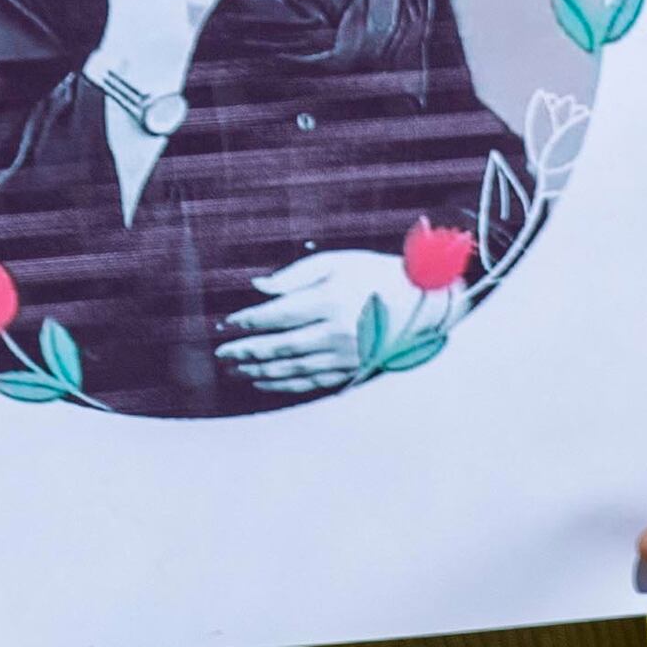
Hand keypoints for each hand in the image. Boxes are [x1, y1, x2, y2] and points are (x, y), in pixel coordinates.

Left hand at [216, 245, 432, 400]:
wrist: (424, 302)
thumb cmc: (379, 275)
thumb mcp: (340, 262)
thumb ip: (297, 274)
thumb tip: (259, 287)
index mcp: (330, 300)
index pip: (277, 315)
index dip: (249, 321)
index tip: (228, 324)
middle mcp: (335, 332)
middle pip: (279, 346)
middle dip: (246, 351)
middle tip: (222, 355)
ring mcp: (344, 355)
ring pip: (291, 369)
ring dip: (259, 371)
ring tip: (236, 371)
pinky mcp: (351, 369)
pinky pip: (310, 381)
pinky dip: (283, 384)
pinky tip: (265, 382)